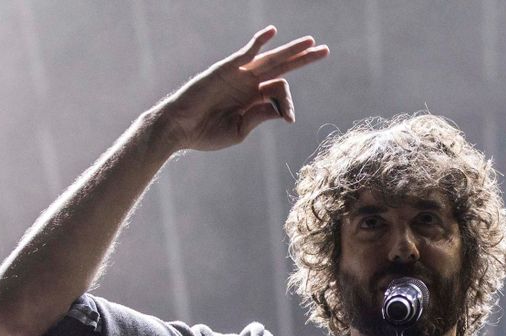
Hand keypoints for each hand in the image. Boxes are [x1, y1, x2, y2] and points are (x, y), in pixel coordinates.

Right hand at [157, 26, 328, 151]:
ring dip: (291, 50)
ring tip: (311, 42)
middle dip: (304, 59)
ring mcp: (239, 74)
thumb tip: (282, 109)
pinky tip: (272, 33)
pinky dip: (259, 42)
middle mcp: (250, 84)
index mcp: (254, 101)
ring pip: (271, 58)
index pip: (280, 93)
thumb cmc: (206, 134)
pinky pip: (246, 52)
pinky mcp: (227, 69)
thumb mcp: (239, 130)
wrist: (180, 127)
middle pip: (282, 67)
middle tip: (326, 51)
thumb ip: (260, 117)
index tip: (289, 119)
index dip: (289, 104)